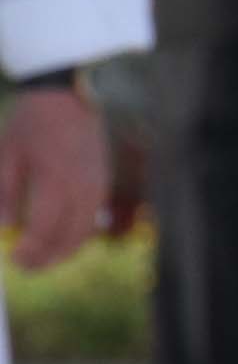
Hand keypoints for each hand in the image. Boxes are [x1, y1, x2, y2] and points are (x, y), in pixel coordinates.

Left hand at [0, 87, 99, 277]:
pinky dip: (75, 235)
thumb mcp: (7, 155)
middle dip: (46, 258)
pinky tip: (57, 237)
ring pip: (84, 233)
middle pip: (69, 238)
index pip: (44, 229)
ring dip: (62, 251)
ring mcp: (96, 186)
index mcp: (54, 179)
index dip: (29, 250)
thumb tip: (5, 227)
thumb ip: (4, 194)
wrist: (67, 97)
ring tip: (41, 257)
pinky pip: (91, 220)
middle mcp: (81, 187)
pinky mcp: (102, 184)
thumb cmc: (32, 124)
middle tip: (25, 266)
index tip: (13, 258)